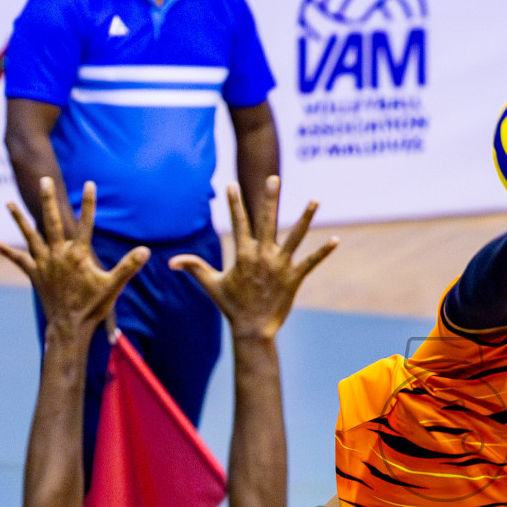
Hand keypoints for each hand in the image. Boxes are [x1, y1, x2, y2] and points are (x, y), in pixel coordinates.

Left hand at [0, 178, 147, 344]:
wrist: (69, 327)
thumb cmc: (92, 307)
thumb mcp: (113, 286)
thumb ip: (128, 266)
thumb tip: (145, 250)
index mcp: (77, 255)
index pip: (85, 223)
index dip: (89, 203)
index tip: (90, 184)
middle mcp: (58, 254)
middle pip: (51, 221)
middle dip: (48, 200)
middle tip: (45, 180)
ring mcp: (44, 263)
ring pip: (30, 236)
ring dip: (19, 219)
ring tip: (8, 203)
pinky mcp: (35, 274)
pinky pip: (20, 260)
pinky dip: (9, 252)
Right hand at [171, 176, 337, 340]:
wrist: (253, 329)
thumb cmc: (232, 306)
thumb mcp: (211, 284)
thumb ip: (194, 268)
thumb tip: (170, 262)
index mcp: (243, 255)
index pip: (238, 223)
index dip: (235, 204)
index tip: (233, 184)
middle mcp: (262, 256)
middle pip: (267, 221)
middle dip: (270, 199)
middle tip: (274, 178)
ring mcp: (280, 266)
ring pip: (295, 237)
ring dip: (305, 218)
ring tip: (315, 199)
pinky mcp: (294, 278)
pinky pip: (311, 262)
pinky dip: (323, 252)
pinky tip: (336, 240)